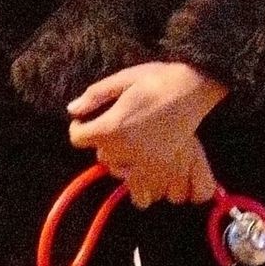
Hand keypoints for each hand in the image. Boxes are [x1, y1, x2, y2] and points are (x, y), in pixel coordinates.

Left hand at [67, 62, 228, 206]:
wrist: (192, 87)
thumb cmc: (158, 79)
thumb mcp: (123, 79)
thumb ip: (95, 96)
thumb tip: (72, 109)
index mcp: (111, 128)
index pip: (78, 138)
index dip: (79, 127)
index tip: (86, 120)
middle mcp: (125, 150)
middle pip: (102, 156)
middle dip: (105, 142)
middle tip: (118, 126)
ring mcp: (145, 161)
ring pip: (120, 174)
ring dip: (122, 163)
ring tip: (131, 147)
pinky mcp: (162, 166)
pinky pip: (143, 185)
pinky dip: (141, 179)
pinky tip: (145, 162)